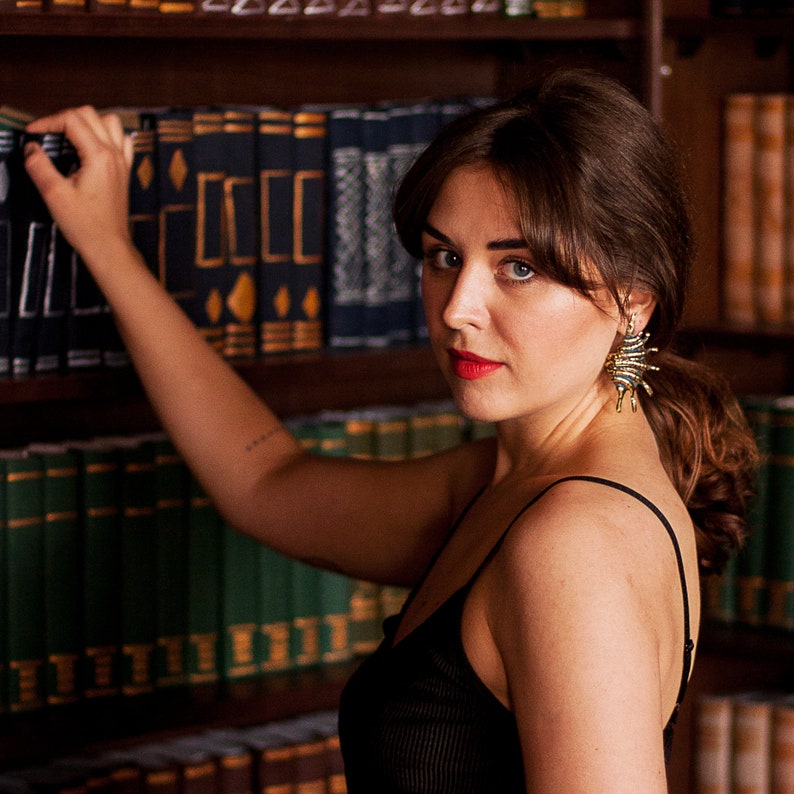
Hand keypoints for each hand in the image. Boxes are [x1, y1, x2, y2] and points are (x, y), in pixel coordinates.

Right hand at [24, 106, 134, 271]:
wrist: (109, 246)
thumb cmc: (87, 226)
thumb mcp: (54, 194)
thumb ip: (39, 166)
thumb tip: (31, 148)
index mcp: (99, 156)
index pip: (71, 119)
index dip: (47, 122)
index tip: (33, 134)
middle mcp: (114, 155)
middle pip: (90, 114)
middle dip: (64, 118)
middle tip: (48, 134)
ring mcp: (122, 163)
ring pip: (109, 123)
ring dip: (87, 122)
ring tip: (69, 135)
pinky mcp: (124, 172)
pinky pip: (122, 141)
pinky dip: (107, 135)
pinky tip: (93, 145)